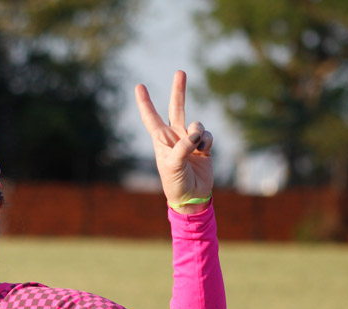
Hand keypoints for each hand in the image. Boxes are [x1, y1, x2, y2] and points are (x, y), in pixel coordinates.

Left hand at [135, 71, 213, 210]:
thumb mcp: (173, 166)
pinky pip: (208, 134)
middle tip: (180, 71)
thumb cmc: (175, 183)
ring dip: (198, 132)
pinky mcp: (204, 146)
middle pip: (176, 108)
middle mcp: (175, 137)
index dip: (145, 102)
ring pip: (197, 124)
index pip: (151, 117)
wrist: (192, 197)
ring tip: (197, 148)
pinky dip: (208, 141)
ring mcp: (190, 140)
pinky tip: (205, 151)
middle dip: (178, 90)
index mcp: (161, 140)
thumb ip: (183, 148)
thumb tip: (196, 133)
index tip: (139, 86)